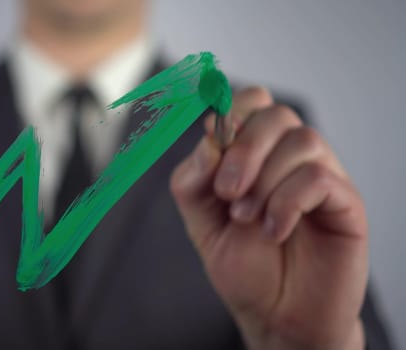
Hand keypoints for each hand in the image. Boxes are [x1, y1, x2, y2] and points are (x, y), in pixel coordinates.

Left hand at [170, 87, 366, 349]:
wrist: (276, 315)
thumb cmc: (244, 266)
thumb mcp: (202, 221)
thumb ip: (195, 179)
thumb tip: (207, 137)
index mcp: (256, 155)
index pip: (250, 103)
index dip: (230, 114)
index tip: (212, 148)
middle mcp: (290, 159)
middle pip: (276, 115)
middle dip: (244, 149)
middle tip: (227, 191)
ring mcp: (321, 177)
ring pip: (302, 141)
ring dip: (265, 180)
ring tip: (247, 219)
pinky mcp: (344, 202)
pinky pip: (320, 177)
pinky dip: (287, 201)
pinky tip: (273, 230)